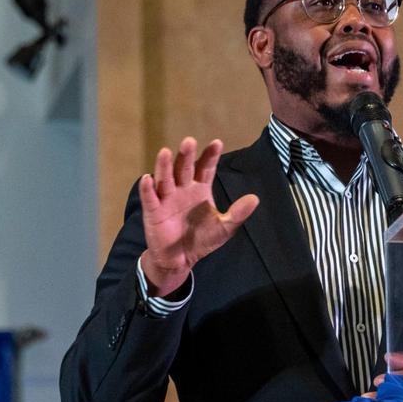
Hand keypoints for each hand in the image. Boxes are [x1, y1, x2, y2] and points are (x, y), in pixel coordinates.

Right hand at [138, 137, 258, 296]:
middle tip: (189, 141)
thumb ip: (237, 213)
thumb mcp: (225, 228)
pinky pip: (150, 198)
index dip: (210, 156)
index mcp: (200, 188)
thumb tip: (255, 198)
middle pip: (183, 168)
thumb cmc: (202, 239)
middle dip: (186, 155)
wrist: (181, 259)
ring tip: (165, 152)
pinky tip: (148, 178)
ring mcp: (166, 198)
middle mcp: (182, 189)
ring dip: (164, 166)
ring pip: (165, 178)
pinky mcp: (153, 211)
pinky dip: (147, 189)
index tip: (217, 143)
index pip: (205, 167)